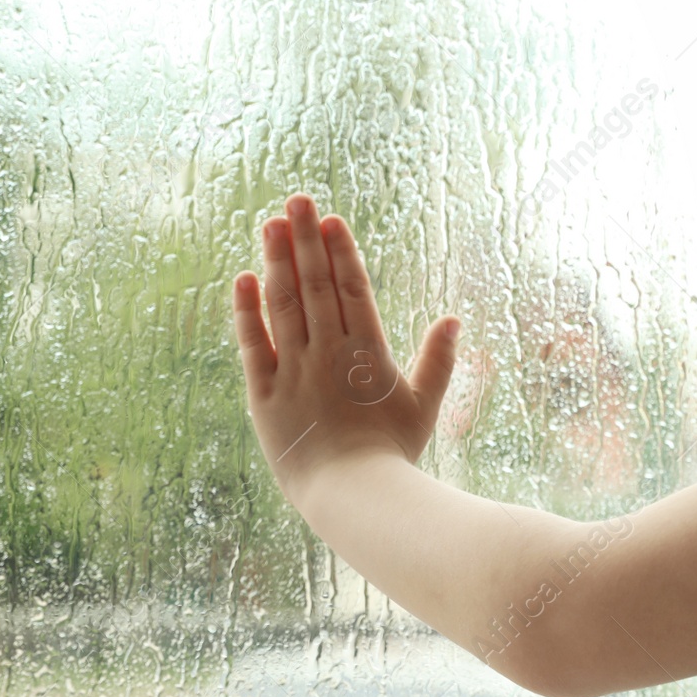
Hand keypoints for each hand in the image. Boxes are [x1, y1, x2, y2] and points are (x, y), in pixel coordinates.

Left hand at [231, 192, 461, 507]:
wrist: (354, 497)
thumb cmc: (393, 454)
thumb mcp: (425, 405)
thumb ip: (438, 360)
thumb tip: (453, 319)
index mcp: (368, 351)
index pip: (352, 288)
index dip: (342, 251)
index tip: (332, 219)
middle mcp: (330, 352)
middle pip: (316, 284)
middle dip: (306, 238)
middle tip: (296, 199)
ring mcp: (296, 371)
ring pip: (284, 304)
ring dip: (277, 260)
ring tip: (271, 222)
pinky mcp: (265, 395)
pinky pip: (254, 345)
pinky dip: (247, 310)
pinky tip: (243, 277)